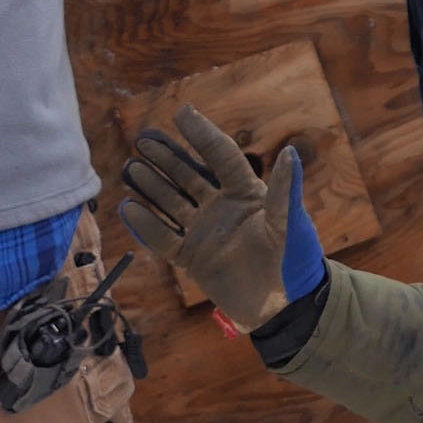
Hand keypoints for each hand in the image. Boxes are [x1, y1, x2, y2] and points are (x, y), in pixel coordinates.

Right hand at [110, 106, 322, 325]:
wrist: (281, 309)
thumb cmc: (293, 263)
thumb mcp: (289, 225)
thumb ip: (286, 190)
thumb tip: (291, 152)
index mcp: (248, 194)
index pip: (221, 156)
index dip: (202, 135)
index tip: (182, 113)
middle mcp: (222, 208)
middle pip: (189, 175)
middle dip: (167, 158)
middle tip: (143, 139)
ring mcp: (205, 232)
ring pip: (172, 203)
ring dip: (152, 186)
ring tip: (131, 169)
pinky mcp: (192, 258)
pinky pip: (163, 238)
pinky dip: (146, 225)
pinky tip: (128, 208)